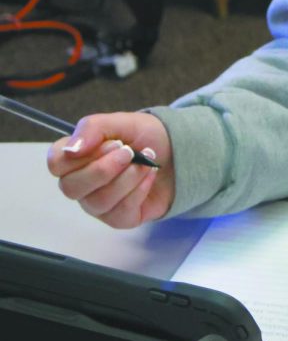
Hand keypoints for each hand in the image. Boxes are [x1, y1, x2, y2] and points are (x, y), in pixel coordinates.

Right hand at [46, 112, 174, 228]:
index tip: (111, 143)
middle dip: (105, 168)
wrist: (178, 152)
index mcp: (75, 158)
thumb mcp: (122, 121)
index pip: (56, 164)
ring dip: (127, 179)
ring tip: (146, 163)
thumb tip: (72, 149)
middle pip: (71, 188)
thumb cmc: (145, 137)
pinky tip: (150, 175)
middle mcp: (81, 184)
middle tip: (130, 151)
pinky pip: (120, 212)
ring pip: (98, 202)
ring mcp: (98, 204)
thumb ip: (92, 128)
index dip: (80, 155)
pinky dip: (140, 190)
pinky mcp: (119, 218)